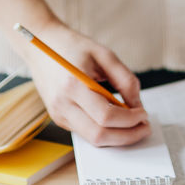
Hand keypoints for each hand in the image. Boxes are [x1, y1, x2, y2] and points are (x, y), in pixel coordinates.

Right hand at [24, 18, 150, 146]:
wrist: (40, 45)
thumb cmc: (72, 46)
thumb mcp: (104, 54)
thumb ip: (124, 79)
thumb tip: (137, 105)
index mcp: (73, 84)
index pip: (106, 116)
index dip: (130, 120)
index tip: (144, 114)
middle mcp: (63, 104)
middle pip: (99, 135)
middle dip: (126, 136)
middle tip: (144, 127)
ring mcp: (58, 114)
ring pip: (92, 139)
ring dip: (117, 138)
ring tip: (133, 126)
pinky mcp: (58, 118)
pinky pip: (85, 132)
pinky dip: (104, 131)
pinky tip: (116, 120)